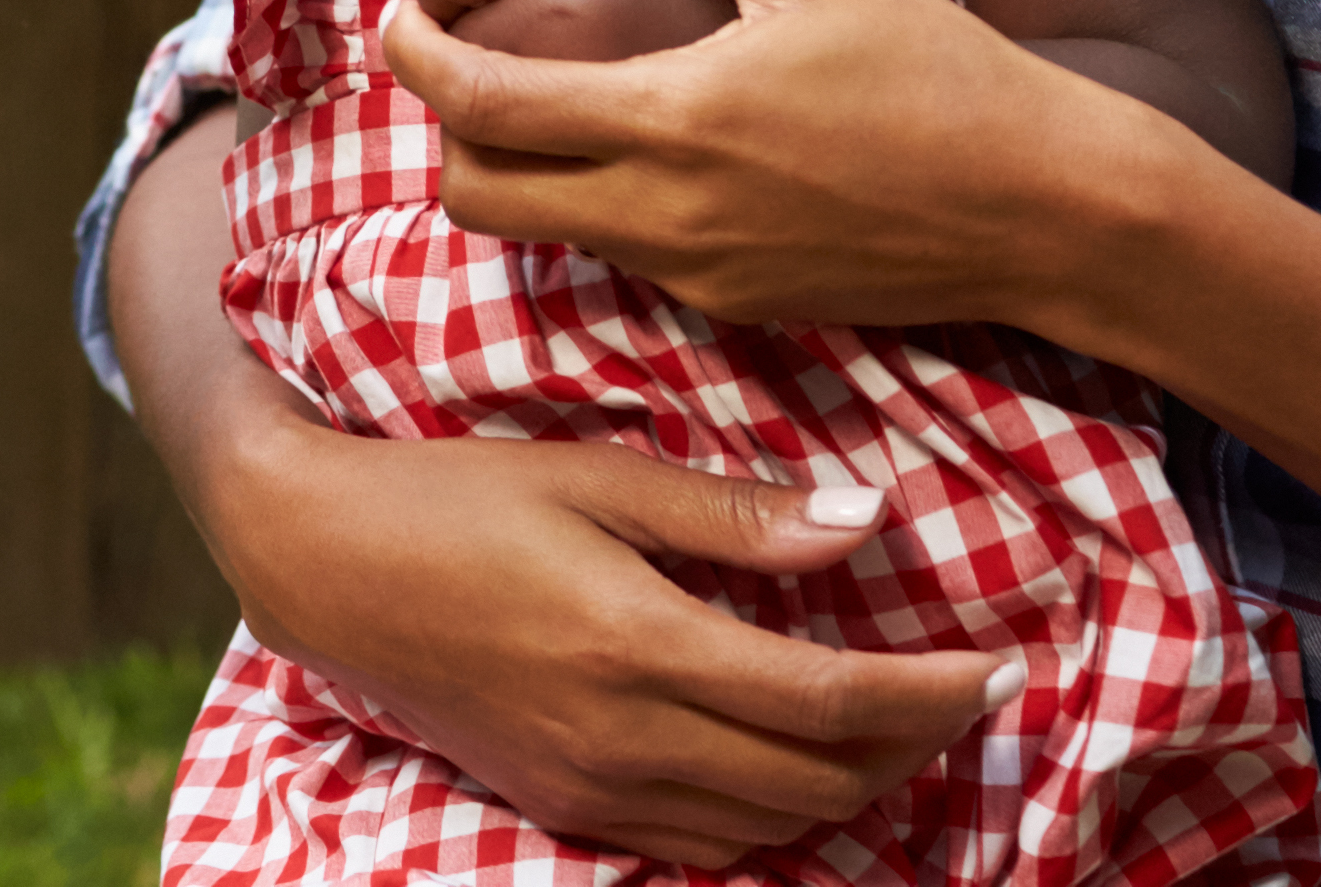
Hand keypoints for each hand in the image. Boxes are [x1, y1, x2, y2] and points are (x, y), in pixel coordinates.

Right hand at [189, 415, 1016, 866]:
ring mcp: (591, 787)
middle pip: (816, 780)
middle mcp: (622, 737)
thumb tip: (866, 521)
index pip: (827, 701)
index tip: (997, 664)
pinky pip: (704, 845)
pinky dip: (776, 818)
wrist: (323, 564)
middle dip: (915, 746)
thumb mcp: (594, 475)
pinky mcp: (564, 806)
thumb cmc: (456, 495)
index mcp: (638, 644)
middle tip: (968, 692)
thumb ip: (731, 515)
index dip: (929, 693)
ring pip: (768, 828)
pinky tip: (797, 764)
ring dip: (855, 790)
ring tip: (902, 728)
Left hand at [386, 0, 1136, 338]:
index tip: (399, 20)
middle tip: (466, 64)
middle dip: (446, 132)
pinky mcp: (732, 304)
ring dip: (520, 169)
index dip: (416, 61)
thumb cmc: (930, 66)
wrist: (1039, 207)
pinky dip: (600, 201)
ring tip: (559, 93)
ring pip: (544, 234)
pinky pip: (623, 255)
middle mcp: (665, 213)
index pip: (483, 107)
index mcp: (671, 117)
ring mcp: (695, 272)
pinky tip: (658, 142)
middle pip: (479, 197)